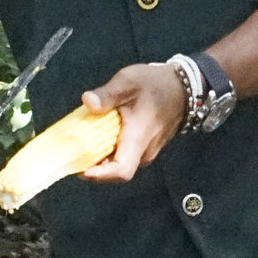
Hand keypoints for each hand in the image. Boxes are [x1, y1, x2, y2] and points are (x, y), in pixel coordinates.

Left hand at [84, 61, 189, 179]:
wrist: (182, 88)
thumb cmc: (156, 84)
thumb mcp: (128, 82)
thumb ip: (107, 95)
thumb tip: (87, 101)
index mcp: (139, 139)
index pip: (121, 171)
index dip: (100, 175)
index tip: (81, 169)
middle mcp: (144, 152)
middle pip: (115, 171)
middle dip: (94, 165)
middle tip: (74, 152)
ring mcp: (146, 152)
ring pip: (120, 163)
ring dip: (101, 157)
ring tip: (85, 142)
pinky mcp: (146, 148)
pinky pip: (125, 156)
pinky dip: (110, 151)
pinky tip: (100, 137)